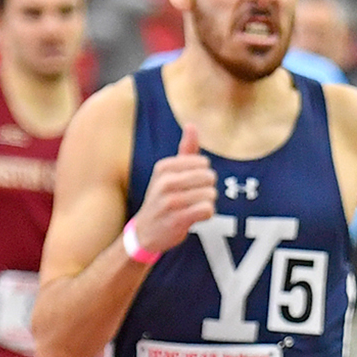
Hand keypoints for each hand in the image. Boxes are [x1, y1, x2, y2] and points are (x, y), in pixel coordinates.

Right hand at [134, 124, 216, 253]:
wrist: (146, 232)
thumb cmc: (162, 198)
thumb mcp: (168, 172)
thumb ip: (185, 150)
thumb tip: (192, 125)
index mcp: (164, 167)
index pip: (203, 163)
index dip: (203, 175)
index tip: (189, 184)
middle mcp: (165, 182)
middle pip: (209, 178)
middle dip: (207, 189)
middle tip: (193, 198)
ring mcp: (170, 201)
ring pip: (210, 194)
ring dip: (207, 203)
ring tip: (192, 207)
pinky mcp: (178, 219)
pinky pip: (208, 210)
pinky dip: (206, 214)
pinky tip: (195, 217)